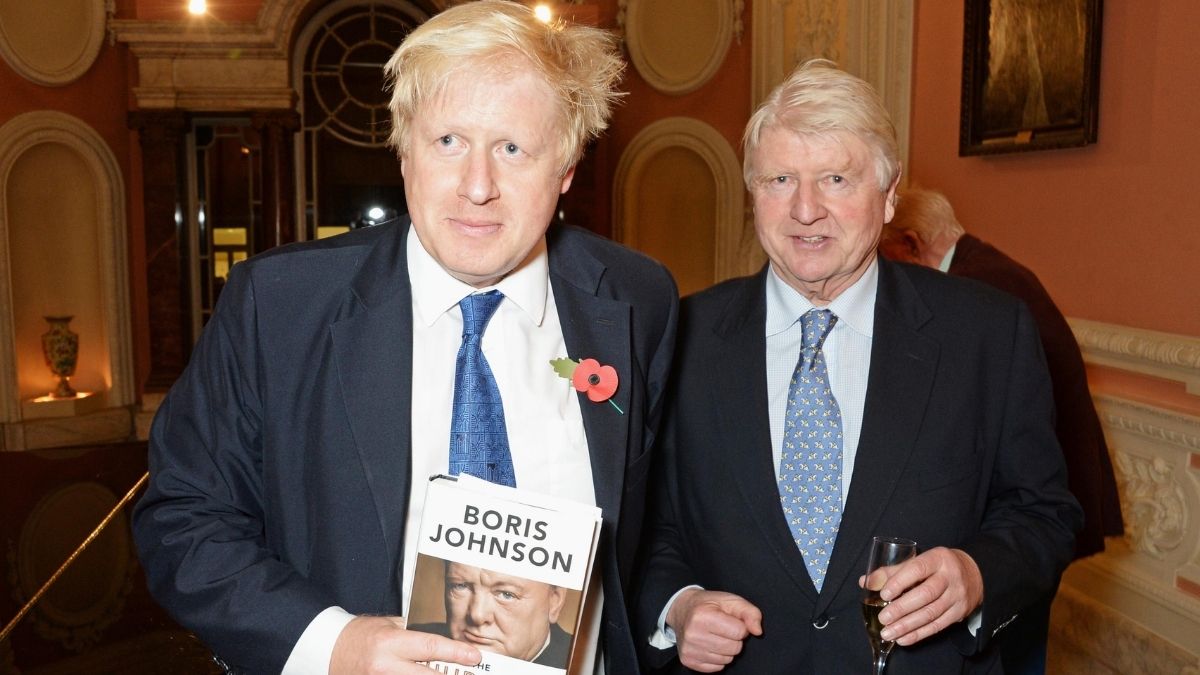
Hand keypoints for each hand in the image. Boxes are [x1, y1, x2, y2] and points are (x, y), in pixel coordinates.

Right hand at [330, 616, 481, 673]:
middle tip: (471, 674)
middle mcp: (385, 666)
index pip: (430, 647)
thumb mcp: (388, 626)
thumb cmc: (360, 635)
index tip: (474, 657)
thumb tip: (444, 642)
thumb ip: (414, 633)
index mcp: (389, 643)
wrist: (329, 651)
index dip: (455, 653)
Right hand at [666, 589, 762, 672]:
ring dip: (726, 650)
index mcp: (703, 616)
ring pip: (726, 660)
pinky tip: (709, 645)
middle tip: (724, 629)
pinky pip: (716, 668)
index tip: (731, 621)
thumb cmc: (709, 605)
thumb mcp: (731, 601)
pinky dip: (717, 658)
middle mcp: (693, 634)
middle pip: (734, 648)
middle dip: (734, 639)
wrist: (682, 610)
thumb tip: (758, 631)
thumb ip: (750, 613)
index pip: (739, 632)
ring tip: (716, 636)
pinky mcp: (688, 660)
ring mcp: (689, 649)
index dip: (740, 626)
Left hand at [857, 547, 982, 645]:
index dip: (900, 582)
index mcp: (938, 558)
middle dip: (902, 608)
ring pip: (931, 613)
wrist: (974, 574)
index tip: (884, 594)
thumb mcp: (919, 561)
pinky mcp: (959, 612)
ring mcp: (957, 596)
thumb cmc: (937, 567)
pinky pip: (938, 626)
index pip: (918, 569)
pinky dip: (919, 634)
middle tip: (883, 618)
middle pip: (925, 594)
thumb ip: (892, 571)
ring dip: (907, 625)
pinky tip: (903, 639)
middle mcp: (950, 577)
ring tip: (888, 632)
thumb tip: (865, 581)